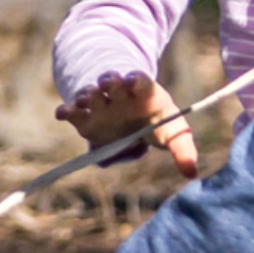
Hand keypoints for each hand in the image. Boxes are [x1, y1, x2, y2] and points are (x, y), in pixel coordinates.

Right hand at [54, 73, 198, 177]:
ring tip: (85, 99)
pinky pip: (72, 111)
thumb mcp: (173, 134)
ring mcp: (100, 103)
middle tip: (108, 83)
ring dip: (87, 94)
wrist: (131, 120)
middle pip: (111, 82)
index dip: (135, 79)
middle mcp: (119, 94)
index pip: (139, 80)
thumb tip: (191, 173)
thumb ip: (183, 150)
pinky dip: (66, 111)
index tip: (132, 80)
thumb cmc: (156, 124)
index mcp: (143, 92)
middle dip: (109, 81)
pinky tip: (61, 114)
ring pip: (91, 93)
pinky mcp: (85, 117)